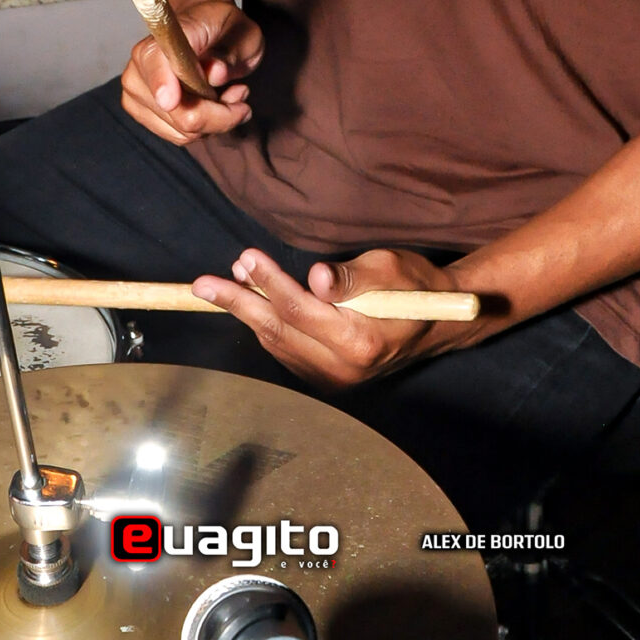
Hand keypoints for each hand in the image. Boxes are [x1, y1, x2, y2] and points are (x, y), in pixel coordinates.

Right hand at [120, 0, 262, 142]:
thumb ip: (230, 53)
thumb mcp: (244, 33)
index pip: (153, 58)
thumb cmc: (226, 30)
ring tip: (230, 95)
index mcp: (167, 31)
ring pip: (180, 130)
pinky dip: (202, 128)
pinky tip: (214, 105)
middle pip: (175, 110)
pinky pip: (178, 135)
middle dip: (217, 113)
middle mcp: (142, 59)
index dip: (160, 81)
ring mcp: (136, 87)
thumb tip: (215, 72)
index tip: (171, 101)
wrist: (208, 30)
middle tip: (241, 95)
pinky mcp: (139, 108)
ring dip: (213, 121)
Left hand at [191, 245, 487, 388]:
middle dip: (239, 303)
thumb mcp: (390, 268)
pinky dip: (266, 328)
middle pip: (279, 331)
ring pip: (277, 344)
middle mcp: (344, 368)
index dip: (269, 283)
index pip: (300, 310)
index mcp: (361, 341)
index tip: (245, 258)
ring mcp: (334, 379)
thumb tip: (316, 277)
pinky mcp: (328, 381)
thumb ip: (352, 276)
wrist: (437, 324)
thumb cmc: (414, 286)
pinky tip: (252, 305)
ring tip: (225, 284)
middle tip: (203, 285)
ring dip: (248, 314)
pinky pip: (286, 352)